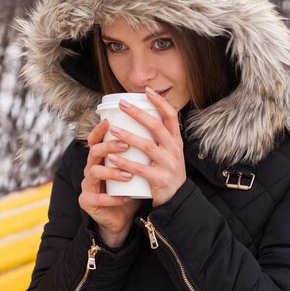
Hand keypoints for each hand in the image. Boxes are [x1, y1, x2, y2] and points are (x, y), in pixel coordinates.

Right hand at [79, 119, 141, 247]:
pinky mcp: (87, 202)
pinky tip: (126, 197)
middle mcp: (91, 168)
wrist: (121, 218)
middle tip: (125, 145)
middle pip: (94, 152)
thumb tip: (160, 130)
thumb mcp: (133, 168)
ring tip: (128, 175)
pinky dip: (113, 198)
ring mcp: (87, 185)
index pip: (95, 140)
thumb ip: (139, 153)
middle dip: (108, 146)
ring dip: (112, 172)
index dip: (99, 130)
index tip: (110, 121)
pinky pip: (98, 199)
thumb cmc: (128, 189)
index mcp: (100, 159)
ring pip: (94, 173)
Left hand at [106, 87, 186, 206]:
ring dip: (128, 137)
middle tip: (122, 105)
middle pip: (156, 126)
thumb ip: (158, 136)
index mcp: (175, 140)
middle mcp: (174, 150)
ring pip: (147, 146)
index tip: (146, 91)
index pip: (171, 115)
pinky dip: (126, 163)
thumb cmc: (167, 171)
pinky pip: (141, 169)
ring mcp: (168, 165)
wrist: (177, 199)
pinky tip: (112, 158)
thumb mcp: (169, 151)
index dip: (160, 102)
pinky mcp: (160, 180)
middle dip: (138, 114)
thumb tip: (141, 114)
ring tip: (113, 130)